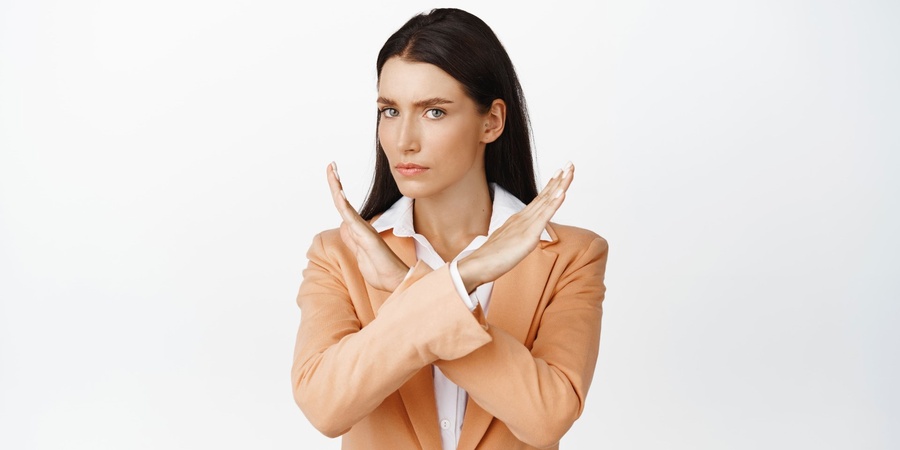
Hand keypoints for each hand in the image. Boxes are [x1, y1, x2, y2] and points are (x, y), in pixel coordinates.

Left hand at [326, 162, 409, 291]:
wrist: (396, 281)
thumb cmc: (382, 271)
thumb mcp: (360, 255)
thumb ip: (352, 240)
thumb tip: (344, 226)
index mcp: (358, 231)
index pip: (343, 208)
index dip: (337, 192)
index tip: (333, 175)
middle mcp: (360, 227)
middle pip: (342, 202)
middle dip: (335, 183)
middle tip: (331, 165)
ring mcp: (363, 230)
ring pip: (345, 206)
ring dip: (337, 187)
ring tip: (331, 170)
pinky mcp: (366, 236)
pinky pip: (351, 218)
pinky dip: (344, 205)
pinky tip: (338, 193)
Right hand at [457, 162, 574, 292]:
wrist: (477, 265)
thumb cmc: (490, 258)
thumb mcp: (508, 244)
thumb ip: (516, 238)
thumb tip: (522, 238)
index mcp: (519, 220)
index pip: (539, 200)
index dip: (551, 186)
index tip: (560, 173)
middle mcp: (523, 218)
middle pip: (545, 196)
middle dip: (559, 179)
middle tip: (570, 164)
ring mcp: (525, 225)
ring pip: (547, 201)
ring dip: (560, 185)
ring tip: (569, 171)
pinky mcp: (528, 235)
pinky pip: (544, 216)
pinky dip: (554, 203)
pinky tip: (562, 192)